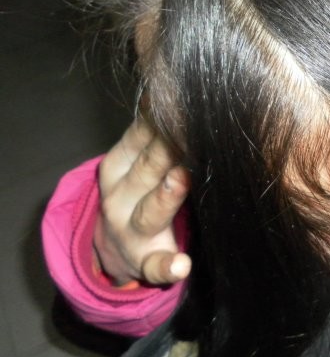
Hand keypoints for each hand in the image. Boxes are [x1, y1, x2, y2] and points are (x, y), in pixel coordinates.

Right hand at [95, 120, 190, 284]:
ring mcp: (131, 232)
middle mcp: (120, 198)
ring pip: (150, 213)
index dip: (158, 122)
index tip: (179, 104)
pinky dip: (167, 267)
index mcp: (118, 168)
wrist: (115, 250)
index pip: (137, 140)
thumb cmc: (139, 193)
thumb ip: (155, 132)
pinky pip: (156, 266)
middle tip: (187, 131)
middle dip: (166, 151)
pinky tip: (181, 264)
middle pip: (146, 171)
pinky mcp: (146, 262)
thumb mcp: (135, 161)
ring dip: (166, 196)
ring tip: (181, 180)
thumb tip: (177, 89)